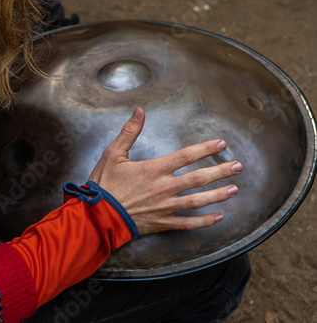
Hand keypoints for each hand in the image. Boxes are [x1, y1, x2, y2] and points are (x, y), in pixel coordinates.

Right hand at [88, 107, 241, 234]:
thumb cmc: (104, 185)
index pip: (186, 156)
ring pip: (198, 201)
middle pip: (198, 179)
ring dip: (218, 195)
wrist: (97, 215)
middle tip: (239, 167)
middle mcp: (164, 188)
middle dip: (220, 172)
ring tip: (235, 189)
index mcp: (154, 169)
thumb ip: (129, 132)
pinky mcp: (162, 223)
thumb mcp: (112, 154)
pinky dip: (204, 222)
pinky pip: (187, 224)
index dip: (206, 149)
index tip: (222, 144)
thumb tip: (139, 111)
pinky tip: (219, 217)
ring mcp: (165, 207)